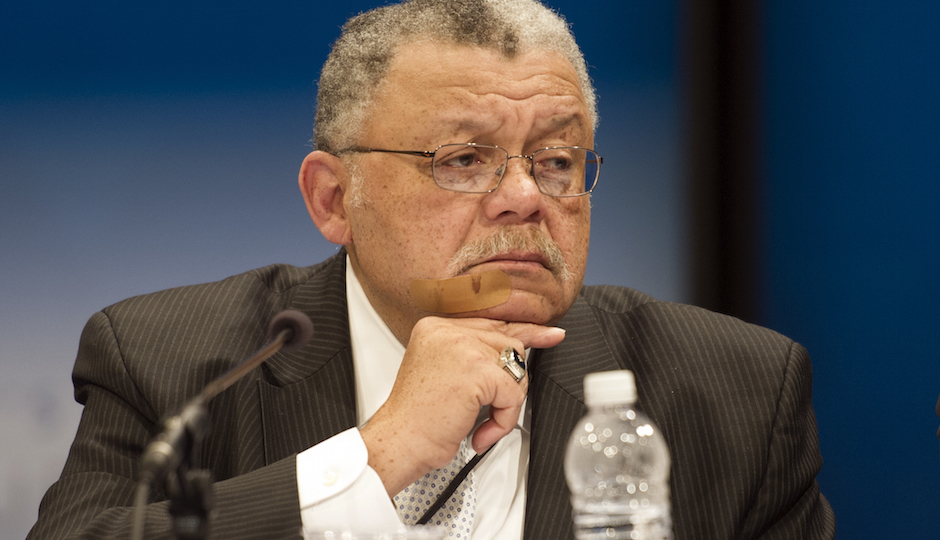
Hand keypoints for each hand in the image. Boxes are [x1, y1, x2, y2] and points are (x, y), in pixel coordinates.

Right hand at [360, 316, 564, 495]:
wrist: (401, 442)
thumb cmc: (418, 419)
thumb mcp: (444, 374)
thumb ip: (475, 356)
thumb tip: (516, 351)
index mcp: (437, 327)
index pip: (492, 323)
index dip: (525, 331)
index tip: (550, 334)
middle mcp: (447, 330)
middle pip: (510, 344)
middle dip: (512, 382)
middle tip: (497, 408)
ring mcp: (462, 347)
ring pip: (516, 367)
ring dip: (507, 402)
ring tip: (482, 420)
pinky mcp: (476, 369)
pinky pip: (513, 392)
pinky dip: (504, 418)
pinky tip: (481, 430)